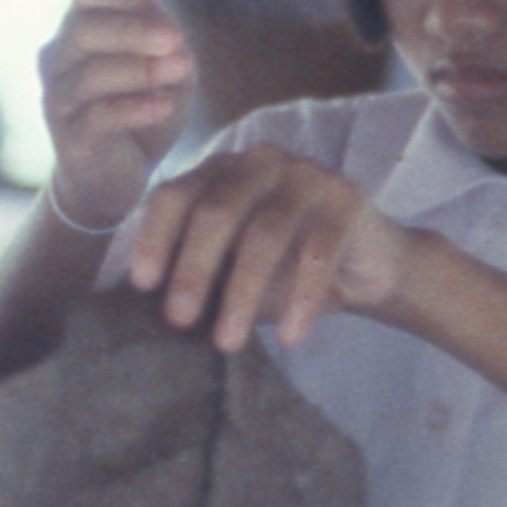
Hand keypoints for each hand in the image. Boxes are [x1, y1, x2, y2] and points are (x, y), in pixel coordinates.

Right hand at [37, 0, 192, 230]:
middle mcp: (59, 59)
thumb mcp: (165, 73)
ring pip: (90, 73)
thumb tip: (170, 38)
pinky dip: (134, 108)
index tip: (168, 25)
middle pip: (83, 27)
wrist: (114, 177)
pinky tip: (164, 108)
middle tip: (177, 41)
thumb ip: (169, 49)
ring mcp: (58, 99)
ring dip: (141, 70)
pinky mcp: (68, 138)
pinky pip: (97, 116)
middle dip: (133, 30)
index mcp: (79, 32)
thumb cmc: (140, 113)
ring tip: (183, 71)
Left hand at [126, 141, 418, 351]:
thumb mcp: (229, 270)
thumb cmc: (282, 270)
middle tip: (180, 321)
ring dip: (243, 293)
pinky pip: (318, 251)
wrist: (363, 268)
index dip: (155, 238)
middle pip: (216, 212)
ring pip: (265, 233)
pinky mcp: (346, 200)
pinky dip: (300, 298)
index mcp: (219, 172)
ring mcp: (306, 175)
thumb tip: (144, 308)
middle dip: (193, 270)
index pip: (174, 195)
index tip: (143, 285)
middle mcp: (259, 163)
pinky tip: (288, 337)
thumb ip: (194, 273)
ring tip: (229, 343)